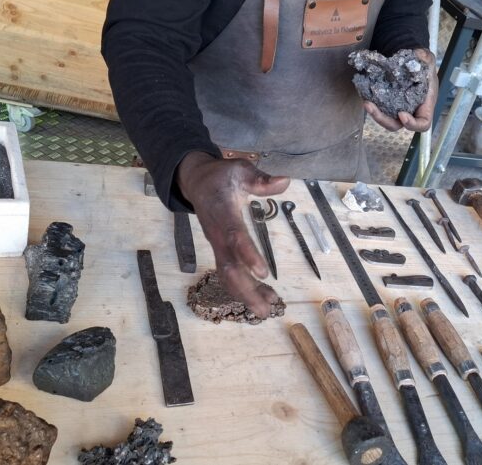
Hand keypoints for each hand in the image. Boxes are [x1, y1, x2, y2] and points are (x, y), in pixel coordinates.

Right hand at [177, 152, 290, 317]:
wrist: (196, 182)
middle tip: (267, 309)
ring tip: (266, 311)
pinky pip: (230, 272)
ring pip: (228, 275)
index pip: (235, 237)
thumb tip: (285, 181)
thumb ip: (261, 179)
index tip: (263, 273)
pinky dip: (244, 287)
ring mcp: (216, 244)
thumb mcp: (240, 169)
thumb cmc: (222, 175)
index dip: (247, 255)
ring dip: (245, 294)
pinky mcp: (220, 250)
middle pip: (229, 267)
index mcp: (224, 213)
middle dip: (246, 289)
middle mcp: (217, 234)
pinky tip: (263, 297)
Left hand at [364, 48, 437, 131]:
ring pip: (385, 118)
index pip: (422, 123)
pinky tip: (364, 96)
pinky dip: (371, 104)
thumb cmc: (422, 63)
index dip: (413, 124)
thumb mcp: (427, 59)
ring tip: (367, 103)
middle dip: (383, 120)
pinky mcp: (386, 102)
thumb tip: (418, 56)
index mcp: (424, 105)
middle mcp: (410, 110)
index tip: (401, 114)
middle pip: (397, 124)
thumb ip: (424, 58)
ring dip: (374, 113)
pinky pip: (378, 108)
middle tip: (372, 108)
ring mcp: (396, 107)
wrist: (410, 59)